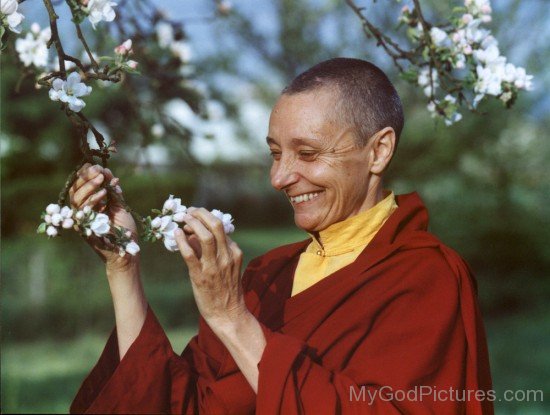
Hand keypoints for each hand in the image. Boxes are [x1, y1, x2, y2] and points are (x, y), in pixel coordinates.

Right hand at [69, 163, 137, 271]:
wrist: (128, 251)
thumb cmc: (124, 230)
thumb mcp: (119, 205)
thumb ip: (112, 190)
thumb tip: (107, 172)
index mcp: (89, 205)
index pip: (80, 186)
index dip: (84, 175)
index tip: (94, 165)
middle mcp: (82, 212)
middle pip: (74, 191)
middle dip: (85, 178)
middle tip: (97, 170)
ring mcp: (81, 220)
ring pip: (76, 199)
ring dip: (89, 187)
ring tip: (102, 180)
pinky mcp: (84, 228)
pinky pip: (83, 211)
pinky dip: (93, 200)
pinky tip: (104, 193)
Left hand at [174, 207, 245, 326]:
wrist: (228, 315)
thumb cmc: (225, 290)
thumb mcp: (227, 267)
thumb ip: (214, 251)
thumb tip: (192, 235)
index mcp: (234, 252)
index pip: (221, 227)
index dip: (205, 218)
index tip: (194, 217)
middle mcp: (226, 256)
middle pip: (216, 225)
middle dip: (201, 213)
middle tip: (189, 211)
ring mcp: (214, 266)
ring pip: (205, 236)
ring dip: (192, 223)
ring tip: (182, 218)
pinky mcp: (201, 277)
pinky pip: (190, 255)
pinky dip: (182, 242)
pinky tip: (176, 234)